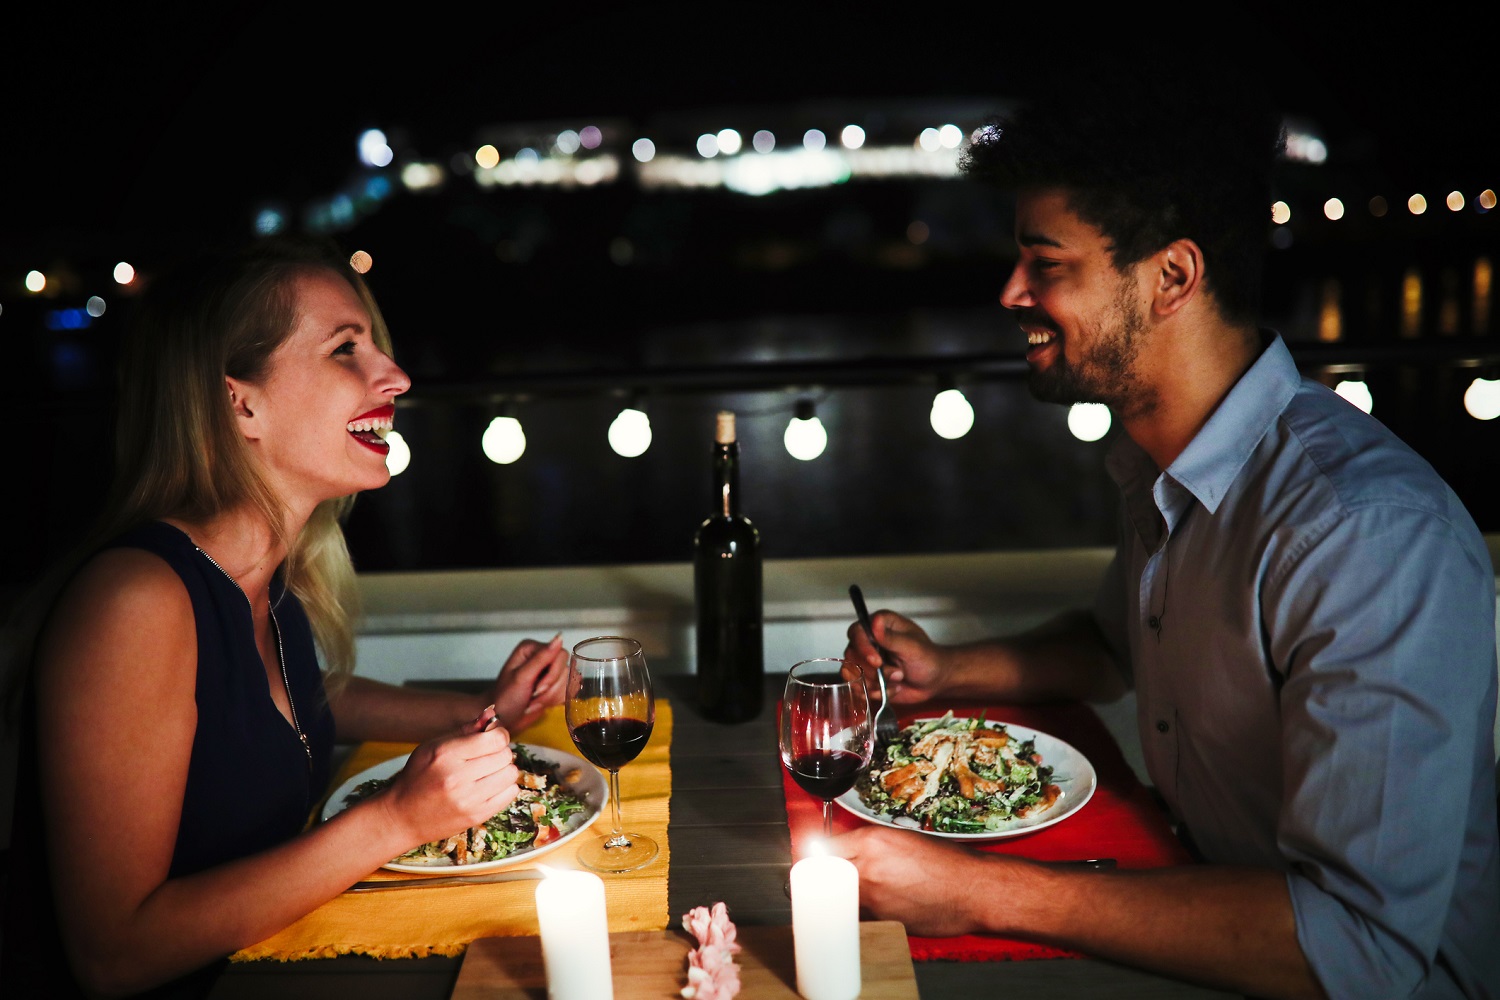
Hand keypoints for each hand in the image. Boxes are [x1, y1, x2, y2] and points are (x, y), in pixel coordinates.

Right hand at [379, 723, 519, 848]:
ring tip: (489, 771)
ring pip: (511, 774)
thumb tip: (492, 714)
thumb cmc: (418, 777)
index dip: (499, 734)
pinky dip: (505, 787)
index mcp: (446, 754)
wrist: (403, 817)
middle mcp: (458, 777)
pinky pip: (511, 793)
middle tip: (488, 756)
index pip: (496, 739)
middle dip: (501, 752)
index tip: (492, 738)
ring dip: (504, 770)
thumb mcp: (433, 746)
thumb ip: (465, 730)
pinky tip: (490, 786)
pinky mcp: (476, 816)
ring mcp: (468, 799)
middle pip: (506, 755)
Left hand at [490, 634, 567, 731]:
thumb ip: (541, 658)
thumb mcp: (522, 677)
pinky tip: (539, 703)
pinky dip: (554, 701)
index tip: (538, 688)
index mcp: (532, 649)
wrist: (501, 719)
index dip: (553, 674)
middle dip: (550, 689)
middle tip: (533, 696)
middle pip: (564, 669)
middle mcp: (542, 657)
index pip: (560, 654)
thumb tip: (559, 638)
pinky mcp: (553, 685)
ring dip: (550, 697)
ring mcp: (548, 671)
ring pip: (566, 682)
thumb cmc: (505, 698)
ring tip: (533, 702)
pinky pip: (566, 691)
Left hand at [826, 826, 1009, 936]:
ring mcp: (873, 895)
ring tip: (859, 895)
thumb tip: (845, 852)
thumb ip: (871, 846)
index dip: (817, 857)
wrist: (973, 889)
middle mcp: (867, 865)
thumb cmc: (947, 863)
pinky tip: (880, 908)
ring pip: (840, 898)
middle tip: (826, 883)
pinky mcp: (883, 919)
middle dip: (824, 879)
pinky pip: (861, 916)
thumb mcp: (904, 840)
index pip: (824, 847)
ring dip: (842, 898)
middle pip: (825, 874)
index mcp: (871, 840)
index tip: (815, 863)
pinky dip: (864, 914)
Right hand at [843, 609, 945, 703]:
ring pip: (853, 674)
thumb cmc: (928, 659)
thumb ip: (891, 637)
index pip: (857, 632)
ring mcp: (866, 660)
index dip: (863, 648)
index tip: (877, 661)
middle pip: (851, 655)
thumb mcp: (912, 647)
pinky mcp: (867, 678)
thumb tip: (874, 623)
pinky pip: (859, 688)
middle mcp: (869, 641)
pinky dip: (877, 692)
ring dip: (877, 682)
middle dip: (873, 671)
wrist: (934, 681)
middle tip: (897, 673)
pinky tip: (893, 688)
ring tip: (898, 679)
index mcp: (880, 625)